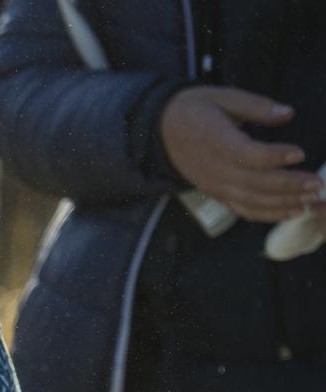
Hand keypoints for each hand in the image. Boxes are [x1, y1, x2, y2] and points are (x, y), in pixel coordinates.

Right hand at [159, 87, 323, 222]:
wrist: (162, 131)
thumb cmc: (195, 110)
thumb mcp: (223, 96)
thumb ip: (256, 106)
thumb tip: (288, 114)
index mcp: (216, 142)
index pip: (248, 156)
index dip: (275, 157)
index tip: (300, 153)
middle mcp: (215, 170)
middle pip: (254, 183)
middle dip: (288, 186)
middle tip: (316, 184)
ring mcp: (215, 186)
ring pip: (251, 201)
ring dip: (283, 204)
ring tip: (310, 202)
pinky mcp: (218, 194)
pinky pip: (244, 209)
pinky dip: (268, 214)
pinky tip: (292, 211)